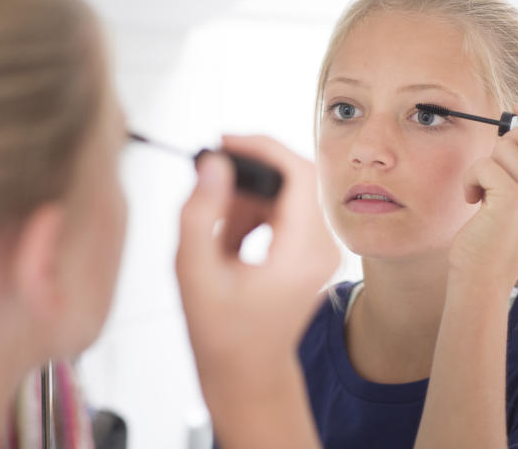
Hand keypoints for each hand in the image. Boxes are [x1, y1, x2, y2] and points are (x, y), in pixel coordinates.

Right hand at [176, 135, 339, 404]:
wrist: (248, 375)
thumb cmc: (221, 334)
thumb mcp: (195, 272)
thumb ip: (199, 213)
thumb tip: (213, 164)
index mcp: (301, 253)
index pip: (299, 174)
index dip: (262, 147)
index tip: (225, 141)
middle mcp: (322, 248)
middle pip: (295, 178)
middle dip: (250, 172)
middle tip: (210, 180)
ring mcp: (321, 251)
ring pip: (289, 192)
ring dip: (248, 198)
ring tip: (213, 227)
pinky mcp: (312, 252)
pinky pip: (287, 211)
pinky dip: (255, 214)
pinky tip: (228, 240)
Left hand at [449, 102, 517, 291]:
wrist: (485, 275)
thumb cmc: (499, 231)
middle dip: (509, 139)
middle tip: (498, 167)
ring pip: (506, 146)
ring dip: (486, 165)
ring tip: (486, 192)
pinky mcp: (515, 199)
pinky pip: (484, 164)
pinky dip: (470, 179)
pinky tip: (473, 201)